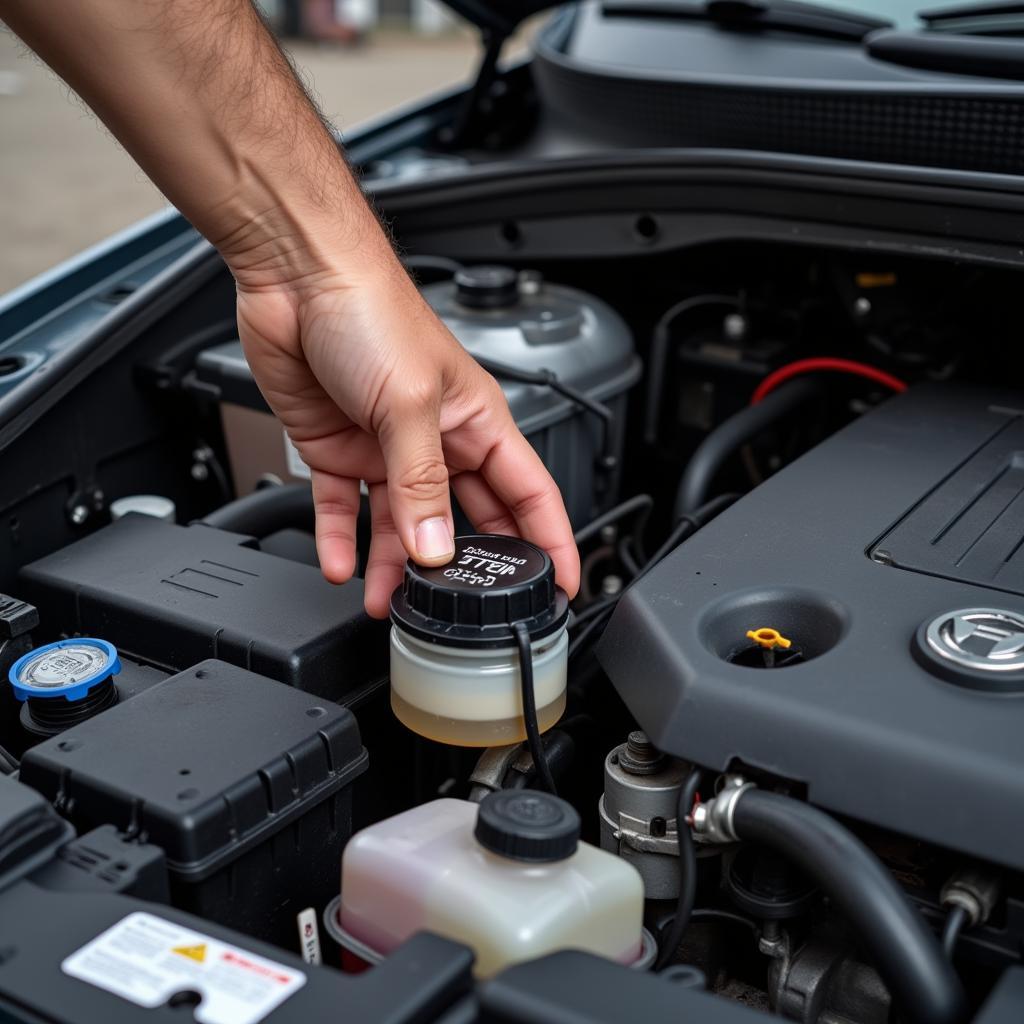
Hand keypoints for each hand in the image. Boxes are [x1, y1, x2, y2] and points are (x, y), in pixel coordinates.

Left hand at [236, 256, 580, 617]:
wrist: (296, 274)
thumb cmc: (371, 308)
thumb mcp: (412, 402)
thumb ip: (423, 482)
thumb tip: (435, 547)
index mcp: (478, 421)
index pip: (530, 494)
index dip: (550, 541)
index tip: (558, 587)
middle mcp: (437, 438)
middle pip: (464, 518)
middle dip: (463, 565)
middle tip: (460, 609)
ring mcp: (386, 447)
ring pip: (399, 524)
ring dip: (394, 564)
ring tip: (388, 601)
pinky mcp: (339, 448)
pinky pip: (344, 507)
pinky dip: (341, 539)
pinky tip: (341, 566)